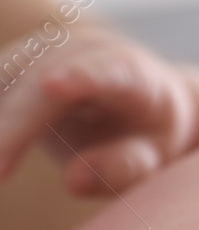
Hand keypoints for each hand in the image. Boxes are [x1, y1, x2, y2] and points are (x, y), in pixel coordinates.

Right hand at [0, 25, 198, 195]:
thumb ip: (125, 168)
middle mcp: (91, 51)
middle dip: (14, 123)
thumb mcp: (153, 157)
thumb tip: (74, 180)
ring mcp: (55, 49)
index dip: (81, 76)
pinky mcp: (27, 57)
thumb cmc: (149, 135)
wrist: (143, 104)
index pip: (109, 71)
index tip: (52, 86)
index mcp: (135, 73)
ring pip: (10, 72)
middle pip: (42, 78)